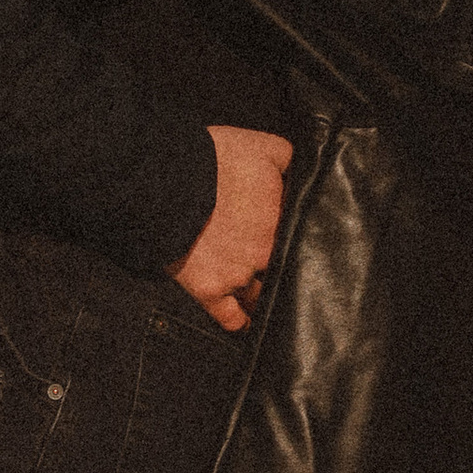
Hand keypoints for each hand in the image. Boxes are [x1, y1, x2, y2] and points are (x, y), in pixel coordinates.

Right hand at [171, 123, 292, 333]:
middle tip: (286, 266)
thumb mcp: (263, 146)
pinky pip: (229, 316)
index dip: (298, 236)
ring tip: (274, 301)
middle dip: (284, 266)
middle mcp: (264, 255)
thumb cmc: (214, 160)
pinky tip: (246, 326)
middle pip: (283, 268)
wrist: (167, 181)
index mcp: (281, 222)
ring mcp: (236, 276)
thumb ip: (291, 160)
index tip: (297, 238)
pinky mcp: (208, 290)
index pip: (301, 235)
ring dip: (265, 295)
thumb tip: (306, 171)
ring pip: (261, 294)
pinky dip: (239, 322)